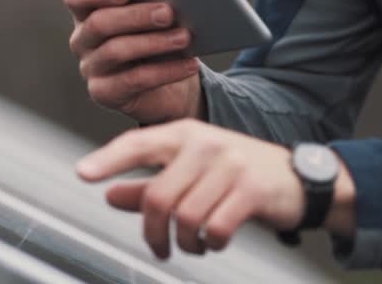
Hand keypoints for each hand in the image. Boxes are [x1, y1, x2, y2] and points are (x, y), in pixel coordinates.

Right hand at [64, 0, 202, 123]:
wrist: (169, 86)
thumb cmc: (158, 37)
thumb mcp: (153, 14)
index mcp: (87, 9)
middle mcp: (83, 38)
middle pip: (98, 23)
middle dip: (135, 16)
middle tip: (167, 12)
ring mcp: (90, 67)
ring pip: (116, 50)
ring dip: (154, 42)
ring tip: (184, 36)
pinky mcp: (104, 92)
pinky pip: (134, 80)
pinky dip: (166, 71)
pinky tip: (189, 64)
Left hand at [76, 120, 317, 258]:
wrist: (298, 178)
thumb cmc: (237, 174)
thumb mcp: (191, 172)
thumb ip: (149, 185)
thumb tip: (108, 195)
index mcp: (185, 134)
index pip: (138, 143)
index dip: (109, 159)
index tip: (83, 173)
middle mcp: (205, 144)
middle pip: (159, 196)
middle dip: (153, 233)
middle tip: (159, 248)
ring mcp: (230, 164)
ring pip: (186, 217)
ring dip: (184, 243)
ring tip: (193, 244)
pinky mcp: (252, 189)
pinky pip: (216, 228)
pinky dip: (210, 244)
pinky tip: (214, 241)